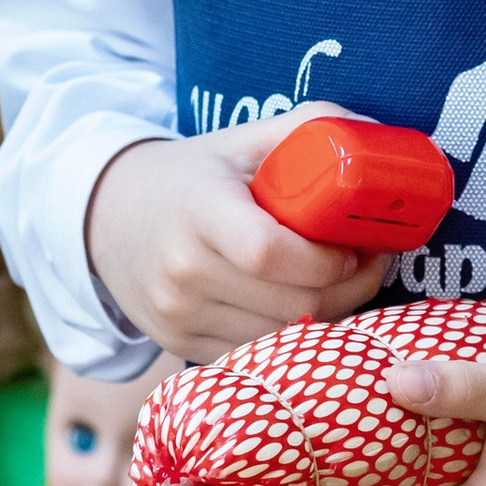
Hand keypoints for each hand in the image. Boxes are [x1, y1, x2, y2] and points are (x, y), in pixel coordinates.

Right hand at [86, 111, 388, 365]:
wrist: (107, 217)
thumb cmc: (189, 176)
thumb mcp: (240, 141)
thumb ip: (307, 130)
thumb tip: (377, 135)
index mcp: (198, 211)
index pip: (267, 251)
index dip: (326, 259)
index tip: (356, 245)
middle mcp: (181, 271)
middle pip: (289, 304)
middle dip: (348, 289)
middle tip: (370, 263)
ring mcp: (178, 316)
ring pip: (281, 338)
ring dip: (327, 316)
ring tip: (341, 283)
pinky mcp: (180, 346)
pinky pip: (257, 355)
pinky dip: (291, 337)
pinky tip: (303, 305)